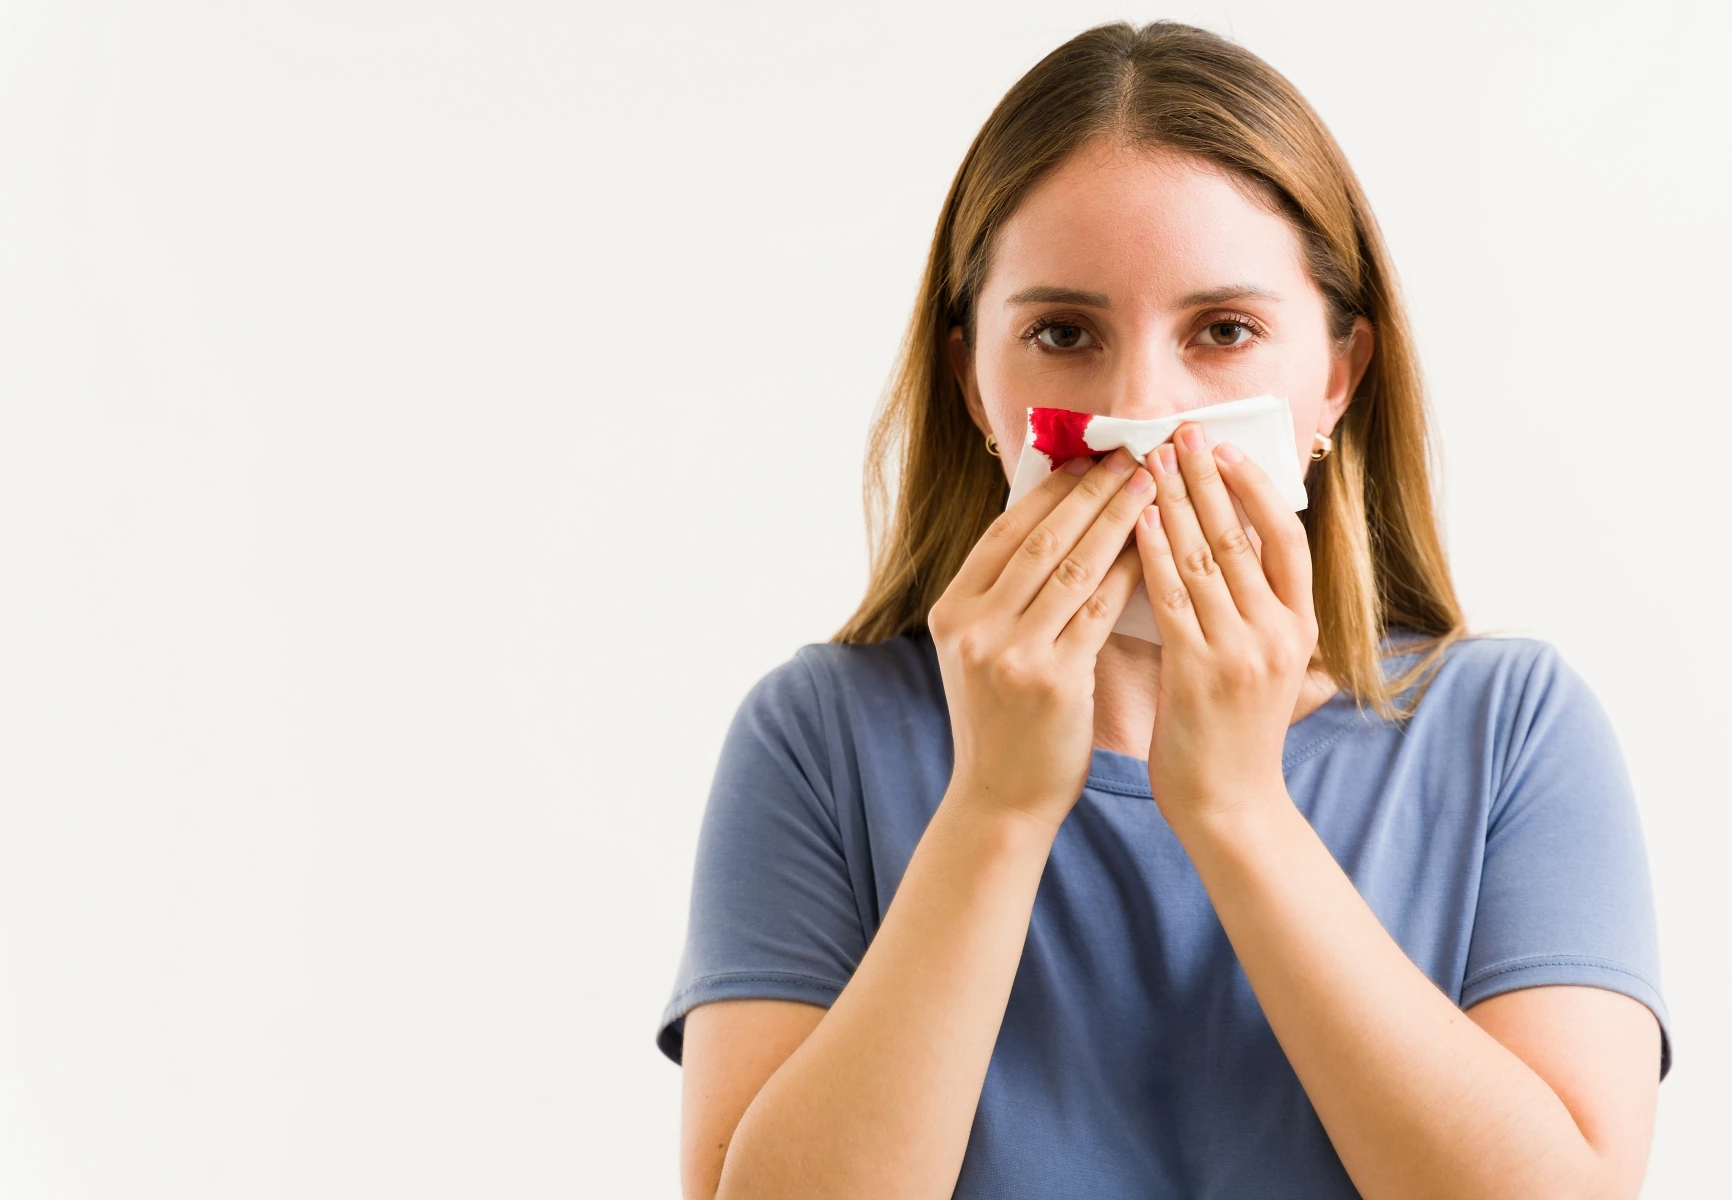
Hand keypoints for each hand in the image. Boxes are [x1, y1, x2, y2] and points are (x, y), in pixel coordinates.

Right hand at [928, 448, 1151, 831]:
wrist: (1000, 799)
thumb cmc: (1003, 721)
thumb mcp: (982, 651)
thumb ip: (1007, 596)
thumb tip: (1056, 522)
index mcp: (952, 610)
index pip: (1007, 531)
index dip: (1053, 490)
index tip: (1091, 458)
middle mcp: (974, 627)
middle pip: (1042, 540)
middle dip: (1092, 492)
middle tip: (1134, 455)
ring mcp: (1009, 654)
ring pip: (1074, 568)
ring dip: (1119, 520)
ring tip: (1154, 486)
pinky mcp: (1051, 681)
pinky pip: (1099, 611)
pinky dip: (1129, 573)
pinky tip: (1159, 548)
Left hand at [1133, 421, 1318, 829]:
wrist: (1232, 808)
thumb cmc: (1234, 739)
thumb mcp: (1264, 672)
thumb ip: (1252, 619)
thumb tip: (1223, 561)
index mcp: (1300, 630)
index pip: (1288, 542)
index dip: (1258, 491)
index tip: (1229, 452)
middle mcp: (1279, 633)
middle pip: (1244, 536)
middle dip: (1210, 479)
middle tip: (1183, 433)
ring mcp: (1243, 651)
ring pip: (1208, 558)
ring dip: (1177, 502)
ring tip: (1151, 461)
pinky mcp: (1200, 671)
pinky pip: (1174, 599)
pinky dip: (1154, 553)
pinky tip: (1136, 520)